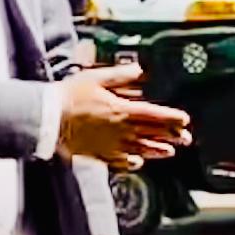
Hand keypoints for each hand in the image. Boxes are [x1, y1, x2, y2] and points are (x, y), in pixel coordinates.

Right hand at [56, 61, 189, 167]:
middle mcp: (120, 131)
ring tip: (169, 153)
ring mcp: (110, 145)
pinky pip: (120, 162)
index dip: (172, 118)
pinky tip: (138, 163)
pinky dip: (132, 163)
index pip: (155, 116)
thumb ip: (120, 75)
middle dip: (171, 137)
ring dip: (157, 151)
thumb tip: (140, 70)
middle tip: (186, 139)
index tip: (185, 120)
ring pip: (140, 150)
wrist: (47, 118)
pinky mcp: (98, 154)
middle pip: (152, 134)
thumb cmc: (70, 96)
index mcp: (122, 110)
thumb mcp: (96, 78)